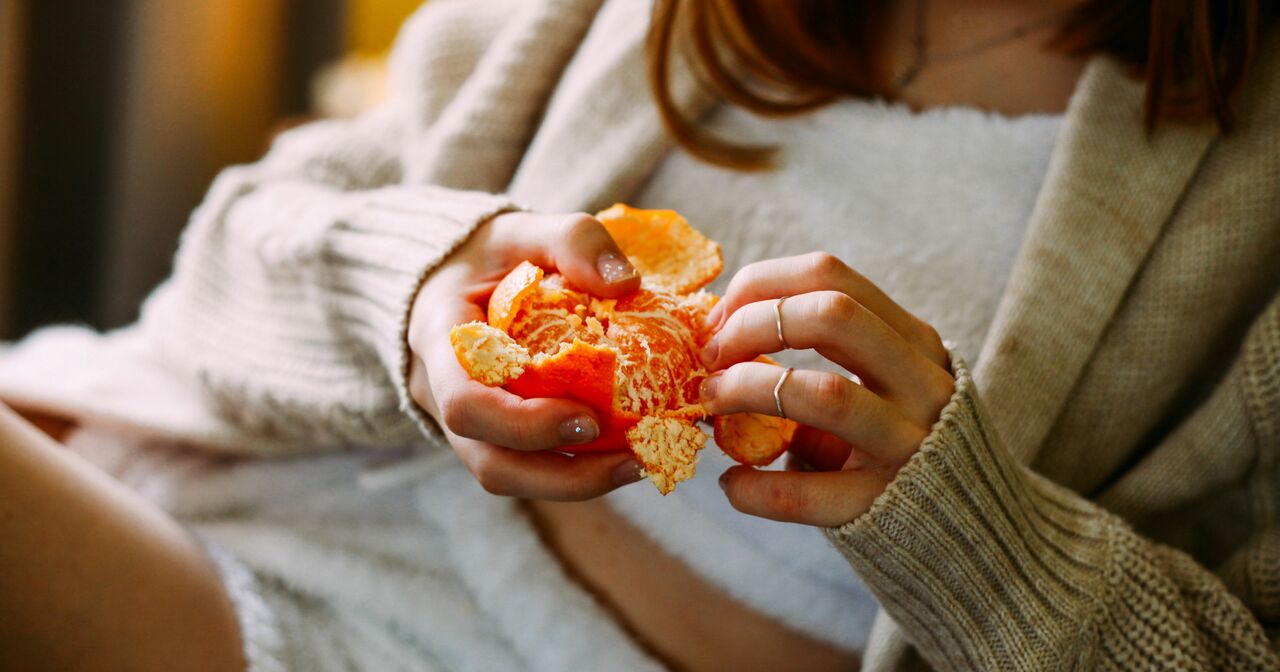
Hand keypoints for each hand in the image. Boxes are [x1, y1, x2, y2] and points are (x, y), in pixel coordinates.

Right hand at [407, 211, 647, 499]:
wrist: (455, 273)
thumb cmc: (491, 253)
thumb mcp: (526, 229)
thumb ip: (573, 240)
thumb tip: (627, 284)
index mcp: (440, 341)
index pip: (465, 404)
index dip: (523, 424)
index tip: (589, 419)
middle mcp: (442, 394)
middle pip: (489, 462)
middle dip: (562, 474)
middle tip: (632, 459)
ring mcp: (466, 423)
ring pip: (508, 476)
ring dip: (575, 483)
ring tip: (639, 465)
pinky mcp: (493, 434)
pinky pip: (526, 467)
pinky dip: (575, 469)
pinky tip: (625, 453)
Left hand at [698, 252, 954, 526]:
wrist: (972, 530)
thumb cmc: (898, 444)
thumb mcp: (881, 385)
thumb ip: (820, 358)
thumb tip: (716, 345)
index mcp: (914, 341)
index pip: (829, 275)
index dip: (760, 286)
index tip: (719, 318)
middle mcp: (921, 383)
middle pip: (831, 315)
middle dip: (752, 325)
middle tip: (710, 357)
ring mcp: (910, 445)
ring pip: (824, 393)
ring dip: (747, 389)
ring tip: (710, 404)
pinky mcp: (885, 505)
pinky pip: (807, 492)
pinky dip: (755, 486)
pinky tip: (734, 483)